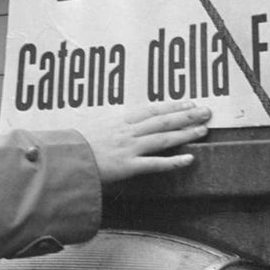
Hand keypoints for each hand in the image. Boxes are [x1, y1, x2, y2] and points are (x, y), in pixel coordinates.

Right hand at [82, 100, 210, 183]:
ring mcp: (129, 149)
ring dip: (185, 133)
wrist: (63, 159)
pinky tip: (189, 159)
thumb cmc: (74, 145)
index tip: (189, 102)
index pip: (152, 110)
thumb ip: (111, 127)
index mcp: (120, 121)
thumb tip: (123, 125)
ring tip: (204, 130)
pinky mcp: (128, 167)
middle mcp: (128, 132)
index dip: (173, 105)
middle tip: (206, 111)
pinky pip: (155, 164)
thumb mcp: (93, 129)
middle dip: (187, 115)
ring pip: (163, 138)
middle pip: (163, 121)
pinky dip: (173, 162)